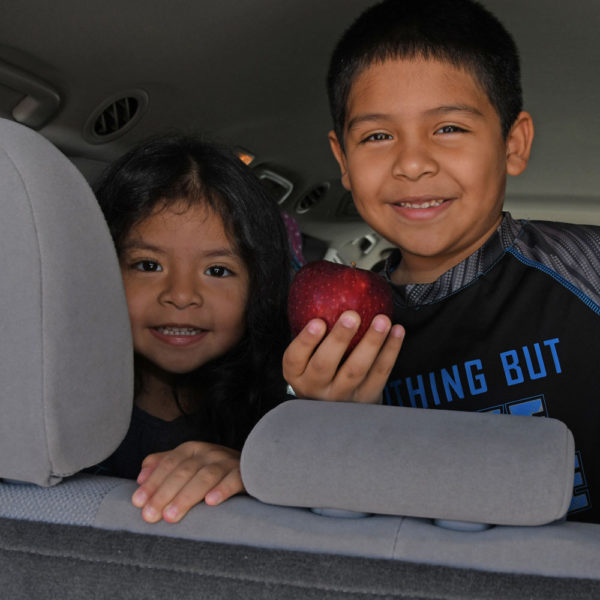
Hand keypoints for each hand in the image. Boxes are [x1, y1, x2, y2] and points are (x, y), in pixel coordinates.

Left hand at [131, 441, 242, 523]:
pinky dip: (222, 490)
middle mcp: (208, 452)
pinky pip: (234, 480)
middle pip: (183, 472)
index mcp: (192, 450)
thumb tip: (140, 476)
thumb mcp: (188, 464)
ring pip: (205, 476)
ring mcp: (227, 461)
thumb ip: (164, 466)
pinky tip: (211, 502)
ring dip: (186, 496)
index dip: (152, 483)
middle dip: (164, 494)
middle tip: (151, 516)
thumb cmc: (213, 471)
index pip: (168, 464)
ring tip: (171, 515)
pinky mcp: (245, 473)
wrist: (255, 466)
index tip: (138, 502)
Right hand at [282, 310, 404, 402]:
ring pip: (356, 370)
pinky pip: (380, 374)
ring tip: (381, 320)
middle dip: (339, 338)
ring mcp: (342, 396)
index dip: (305, 341)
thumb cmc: (322, 371)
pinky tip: (397, 331)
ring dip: (371, 342)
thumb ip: (312, 334)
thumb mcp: (307, 359)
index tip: (317, 322)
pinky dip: (391, 351)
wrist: (339, 410)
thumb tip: (321, 288)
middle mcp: (316, 388)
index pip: (294, 358)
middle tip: (351, 315)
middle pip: (325, 364)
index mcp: (298, 374)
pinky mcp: (366, 398)